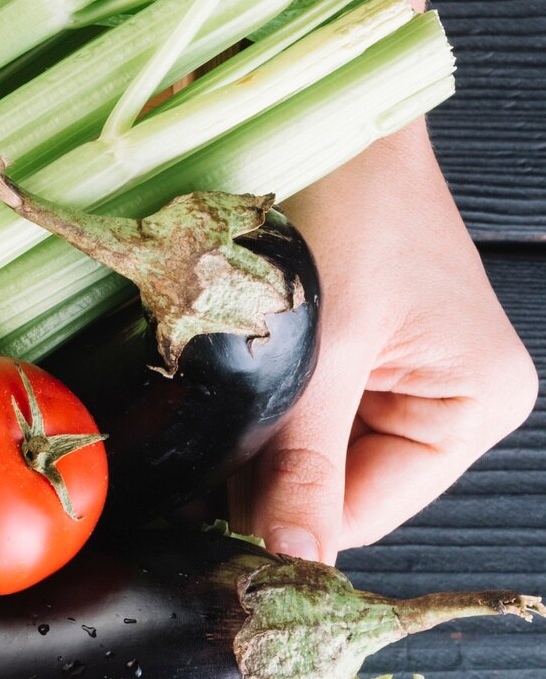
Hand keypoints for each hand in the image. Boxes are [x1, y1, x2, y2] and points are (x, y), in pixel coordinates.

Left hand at [231, 122, 537, 561]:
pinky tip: (225, 373)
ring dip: (254, 435)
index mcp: (475, 407)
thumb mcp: (322, 349)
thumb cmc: (346, 207)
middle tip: (204, 435)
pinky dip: (255, 403)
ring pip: (305, 454)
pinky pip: (295, 412)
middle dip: (265, 472)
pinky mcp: (353, 356)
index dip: (287, 518)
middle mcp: (449, 403)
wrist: (320, 118)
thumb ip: (304, 459)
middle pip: (334, 487)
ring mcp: (400, 380)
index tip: (205, 513)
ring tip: (218, 388)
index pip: (365, 513)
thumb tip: (298, 559)